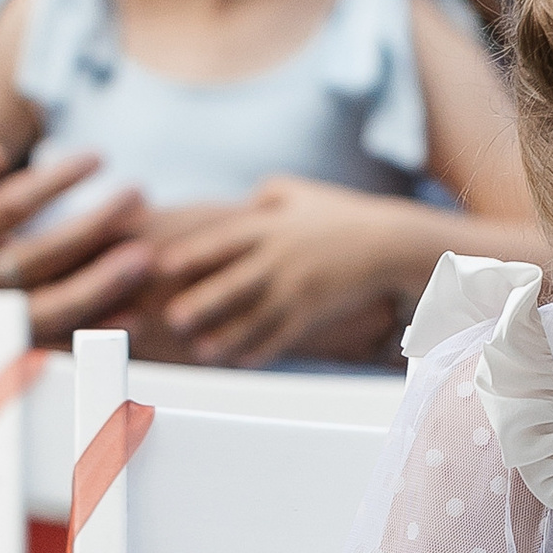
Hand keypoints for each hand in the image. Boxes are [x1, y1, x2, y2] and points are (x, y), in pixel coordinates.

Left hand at [151, 177, 433, 365]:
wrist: (389, 242)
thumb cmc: (342, 213)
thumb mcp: (300, 191)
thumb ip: (264, 194)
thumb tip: (240, 202)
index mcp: (270, 226)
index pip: (224, 240)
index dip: (193, 253)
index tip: (163, 264)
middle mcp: (280, 258)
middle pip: (235, 282)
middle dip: (204, 302)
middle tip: (173, 318)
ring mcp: (299, 287)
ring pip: (257, 317)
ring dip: (228, 336)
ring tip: (202, 351)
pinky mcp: (315, 310)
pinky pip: (285, 334)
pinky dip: (263, 349)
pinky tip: (241, 362)